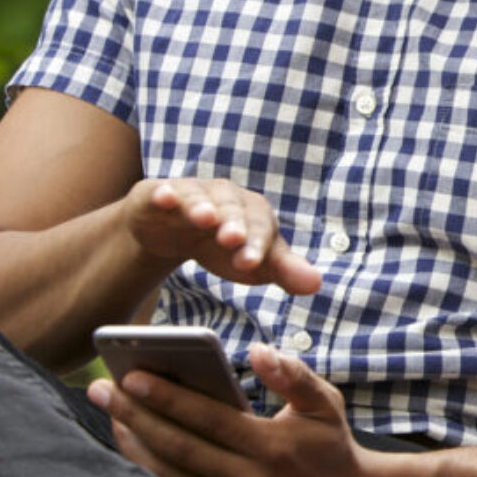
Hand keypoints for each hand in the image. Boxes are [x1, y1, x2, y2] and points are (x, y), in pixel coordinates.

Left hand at [92, 345, 417, 476]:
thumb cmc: (330, 445)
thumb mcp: (325, 403)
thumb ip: (294, 375)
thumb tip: (259, 351)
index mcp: (272, 449)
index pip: (208, 420)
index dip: (168, 398)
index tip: (133, 375)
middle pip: (178, 448)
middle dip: (135, 417)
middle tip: (104, 389)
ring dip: (133, 444)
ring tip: (111, 413)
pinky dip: (148, 472)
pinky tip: (130, 446)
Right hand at [124, 178, 320, 294]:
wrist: (172, 234)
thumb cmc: (221, 247)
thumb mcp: (253, 263)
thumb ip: (284, 271)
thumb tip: (316, 284)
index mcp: (254, 212)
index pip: (261, 228)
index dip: (257, 246)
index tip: (252, 264)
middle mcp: (226, 197)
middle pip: (233, 209)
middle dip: (235, 224)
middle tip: (234, 240)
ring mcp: (192, 193)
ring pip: (199, 198)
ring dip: (202, 207)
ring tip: (205, 217)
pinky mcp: (160, 194)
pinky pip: (163, 191)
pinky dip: (164, 194)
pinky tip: (165, 198)